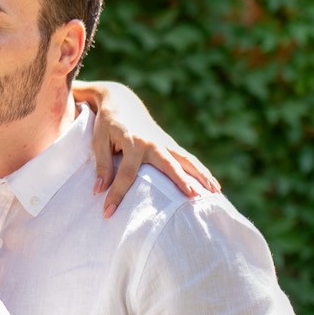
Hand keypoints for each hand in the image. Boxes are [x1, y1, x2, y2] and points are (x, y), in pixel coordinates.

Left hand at [89, 107, 219, 216]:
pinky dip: (201, 171)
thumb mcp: (98, 142)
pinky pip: (188, 159)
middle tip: (192, 197)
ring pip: (186, 160)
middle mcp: (151, 142)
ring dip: (201, 175)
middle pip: (169, 165)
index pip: (126, 174)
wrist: (121, 101)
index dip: (117, 194)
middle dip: (180, 181)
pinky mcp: (169, 143)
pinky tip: (213, 185)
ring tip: (215, 192)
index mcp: (132, 141)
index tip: (108, 212)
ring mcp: (163, 142)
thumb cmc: (107, 124)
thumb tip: (99, 190)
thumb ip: (102, 165)